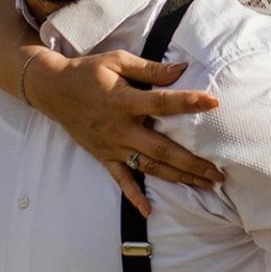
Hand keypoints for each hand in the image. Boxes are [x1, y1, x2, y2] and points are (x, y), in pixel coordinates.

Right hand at [28, 49, 223, 217]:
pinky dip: (134, 196)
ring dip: (177, 177)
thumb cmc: (89, 71)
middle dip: (192, 162)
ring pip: (149, 166)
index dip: (189, 102)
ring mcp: (112, 146)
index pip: (163, 104)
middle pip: (162, 148)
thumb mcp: (118, 61)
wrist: (52, 89)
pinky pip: (121, 180)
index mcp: (126, 101)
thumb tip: (182, 68)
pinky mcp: (104, 157)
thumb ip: (150, 69)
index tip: (214, 103)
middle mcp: (120, 129)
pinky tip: (149, 211)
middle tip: (218, 172)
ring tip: (204, 185)